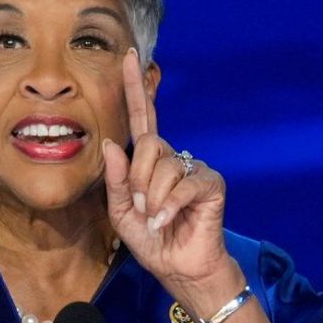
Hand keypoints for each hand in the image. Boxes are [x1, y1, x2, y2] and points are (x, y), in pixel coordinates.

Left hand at [102, 52, 240, 317]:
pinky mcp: (211, 183)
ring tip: (157, 219)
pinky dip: (170, 206)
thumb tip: (111, 143)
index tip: (130, 55)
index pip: (141, 117)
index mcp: (148, 161)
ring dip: (152, 199)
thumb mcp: (120, 213)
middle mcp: (172, 157)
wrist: (179, 267)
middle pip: (148, 145)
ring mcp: (193, 168)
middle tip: (141, 209)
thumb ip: (113, 180)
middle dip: (136, 181)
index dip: (135, 87)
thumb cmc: (152, 240)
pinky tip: (168, 221)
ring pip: (163, 167)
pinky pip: (183, 184)